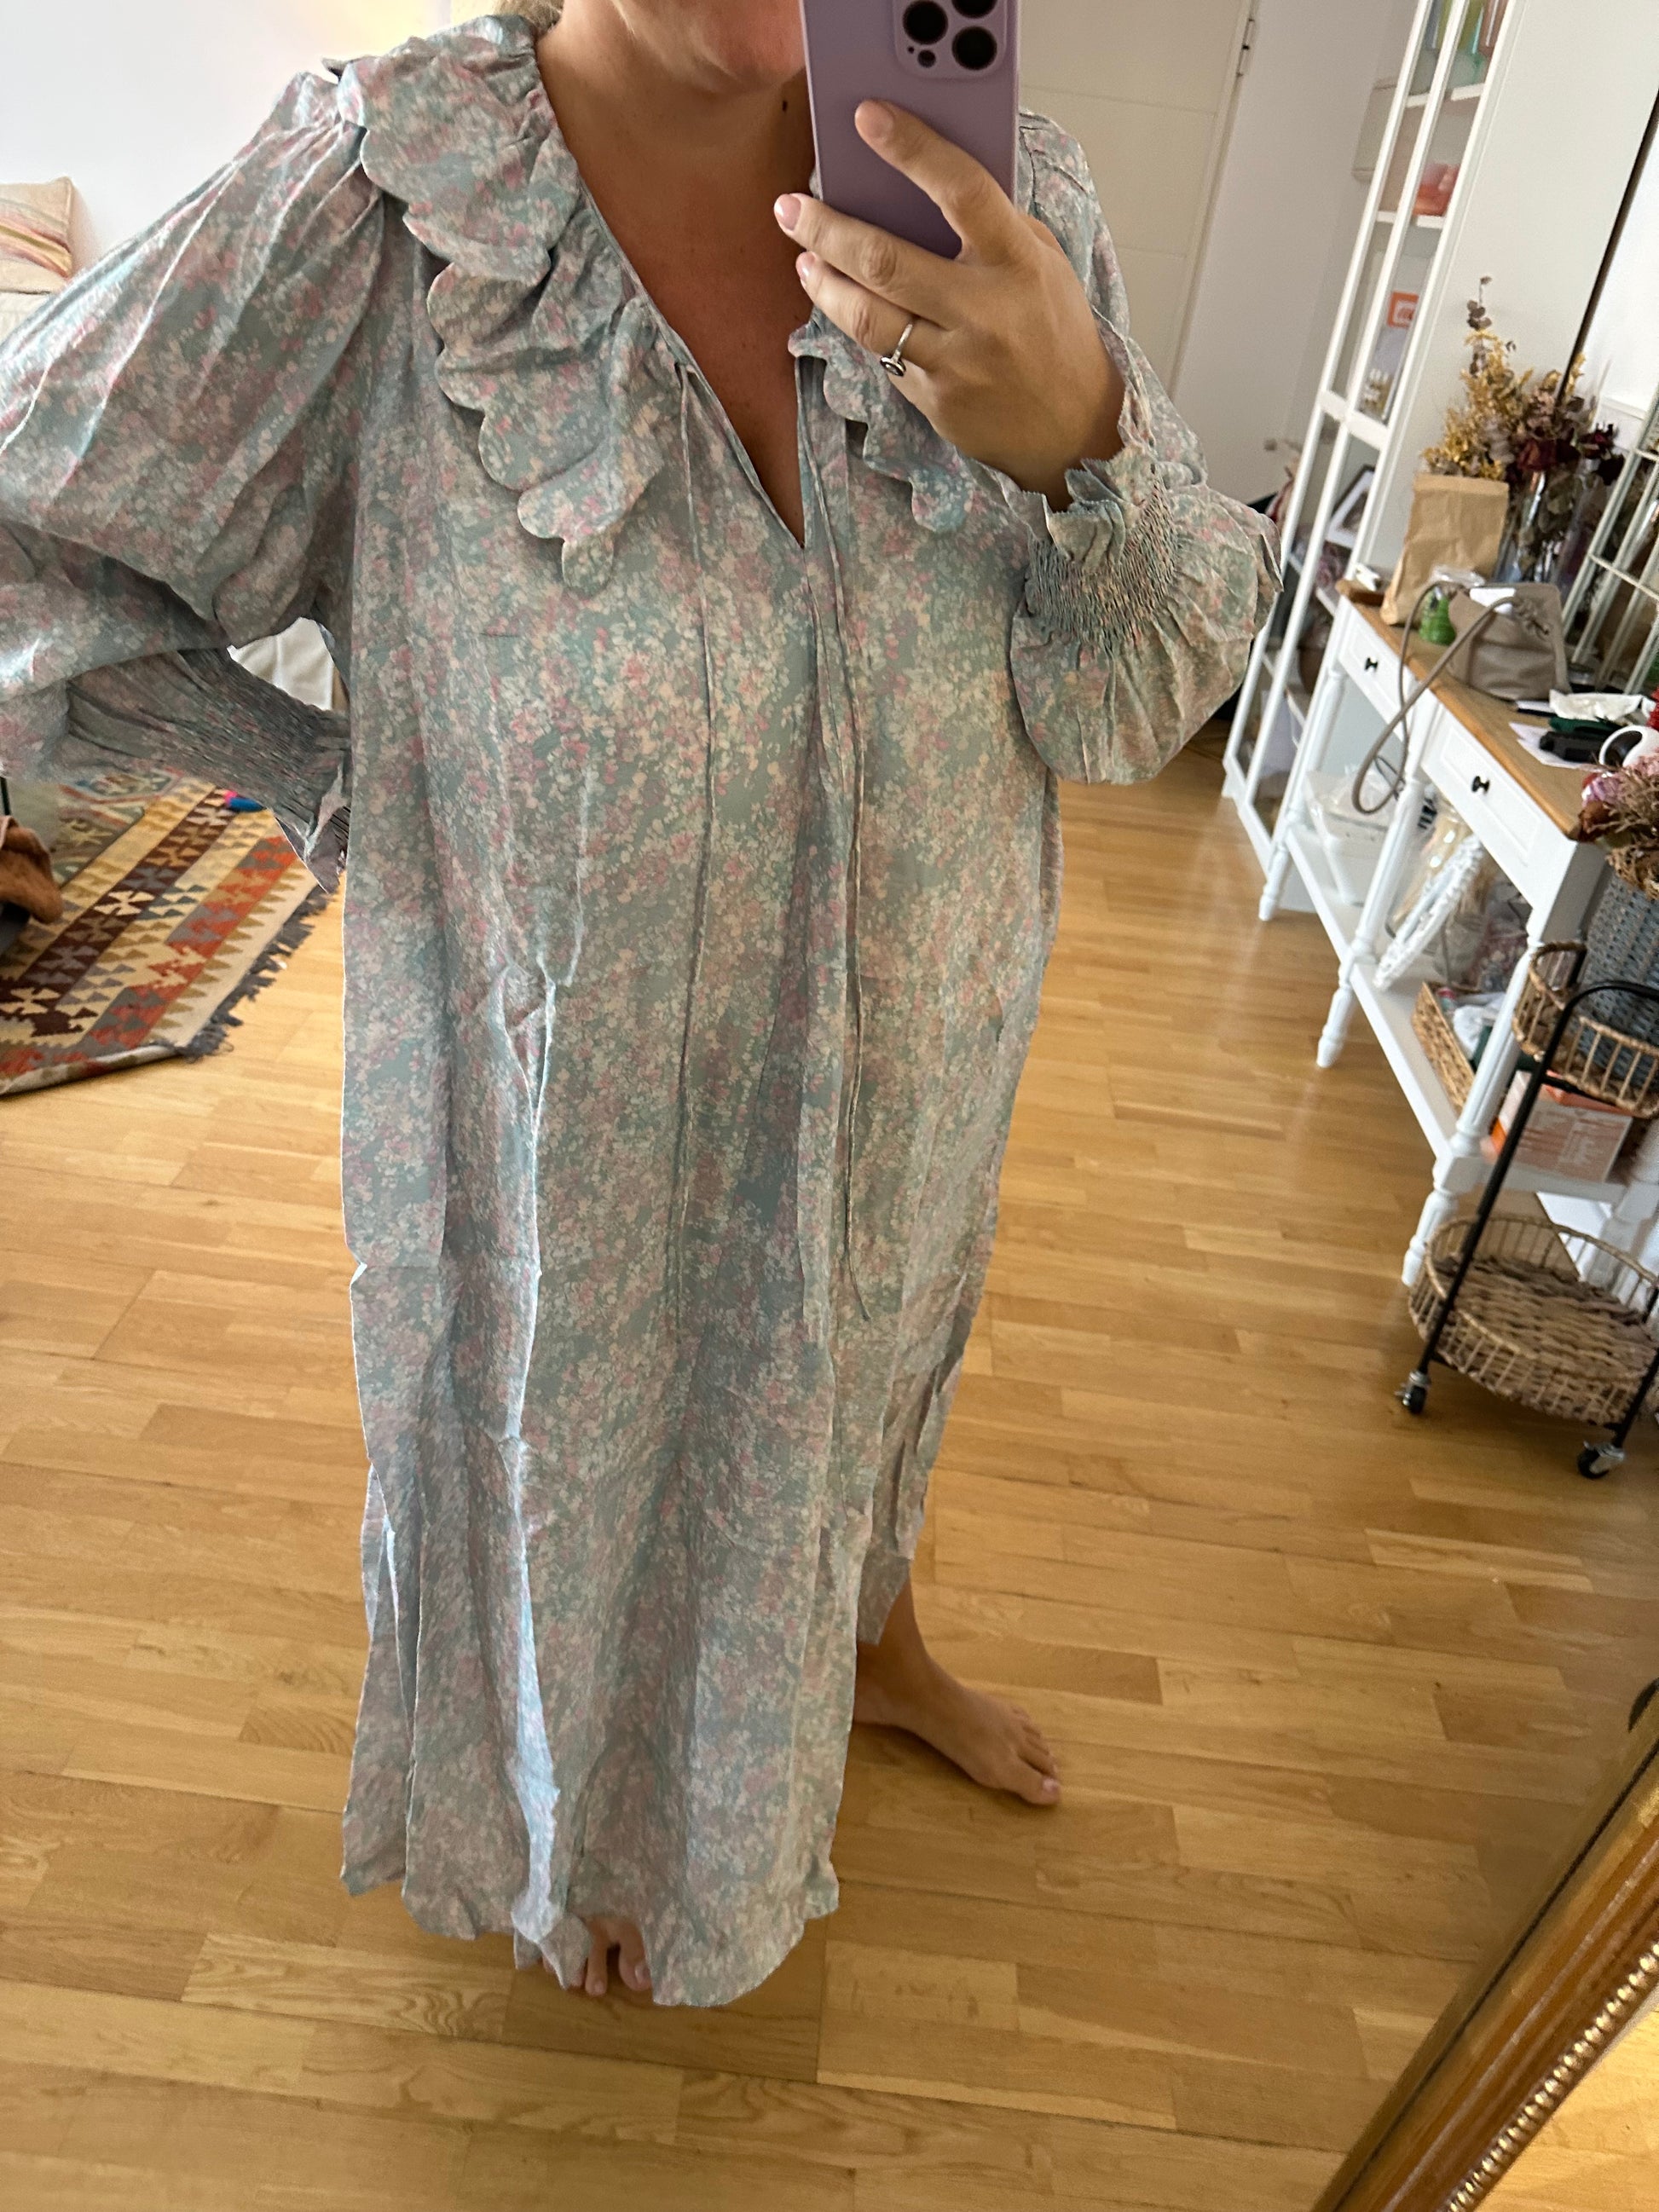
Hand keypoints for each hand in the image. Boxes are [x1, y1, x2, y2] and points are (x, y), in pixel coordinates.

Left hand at [774, 101, 1124, 507]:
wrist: (1071, 427)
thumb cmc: (1053, 330)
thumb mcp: (1041, 263)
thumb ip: (993, 226)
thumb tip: (924, 183)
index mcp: (1018, 261)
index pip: (961, 191)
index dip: (911, 149)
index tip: (867, 118)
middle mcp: (985, 311)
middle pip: (887, 261)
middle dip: (829, 228)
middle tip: (791, 207)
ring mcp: (956, 360)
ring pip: (869, 316)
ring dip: (825, 283)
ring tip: (806, 258)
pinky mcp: (935, 399)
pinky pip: (882, 354)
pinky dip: (856, 323)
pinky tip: (841, 302)